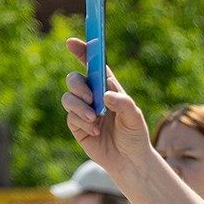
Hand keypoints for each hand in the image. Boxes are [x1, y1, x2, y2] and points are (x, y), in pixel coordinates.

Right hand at [61, 37, 153, 176]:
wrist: (130, 161)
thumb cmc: (135, 135)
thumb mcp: (135, 117)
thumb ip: (123, 103)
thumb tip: (105, 95)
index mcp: (107, 86)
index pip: (92, 63)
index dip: (81, 51)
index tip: (71, 43)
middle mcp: (92, 95)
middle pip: (74, 79)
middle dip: (78, 85)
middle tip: (89, 97)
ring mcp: (83, 110)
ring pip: (68, 98)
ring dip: (79, 107)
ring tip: (94, 119)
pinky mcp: (77, 126)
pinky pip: (71, 117)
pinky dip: (82, 122)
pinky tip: (96, 132)